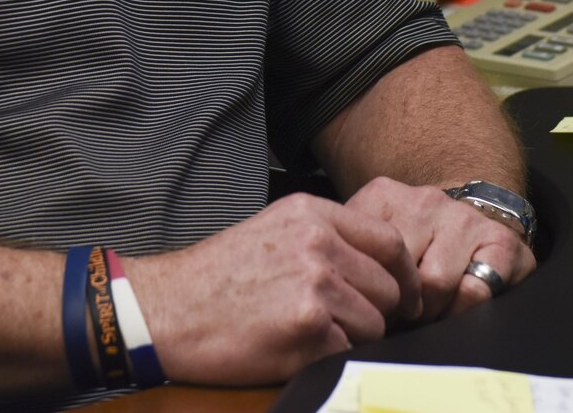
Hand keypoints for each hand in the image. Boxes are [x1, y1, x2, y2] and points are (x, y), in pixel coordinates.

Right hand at [119, 194, 419, 386]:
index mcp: (312, 214)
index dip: (404, 275)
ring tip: (304, 333)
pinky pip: (348, 351)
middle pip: (389, 288)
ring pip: (374, 324)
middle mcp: (319, 243)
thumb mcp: (274, 230)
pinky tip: (292, 348)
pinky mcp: (308, 328)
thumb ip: (327, 238)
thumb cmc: (215, 277)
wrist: (165, 310)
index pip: (390, 241)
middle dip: (374, 313)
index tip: (406, 297)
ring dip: (349, 338)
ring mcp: (316, 285)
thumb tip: (380, 267)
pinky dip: (328, 358)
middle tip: (337, 323)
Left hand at [343, 177, 536, 322]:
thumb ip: (348, 256)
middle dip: (400, 305)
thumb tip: (336, 300)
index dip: (368, 292)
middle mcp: (426, 200)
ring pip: (436, 284)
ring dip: (432, 309)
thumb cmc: (409, 244)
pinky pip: (475, 290)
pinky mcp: (501, 240)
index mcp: (384, 196)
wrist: (468, 216)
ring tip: (430, 306)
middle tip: (403, 310)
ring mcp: (464, 217)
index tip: (372, 303)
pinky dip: (464, 308)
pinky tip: (458, 301)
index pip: (363, 256)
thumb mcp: (368, 240)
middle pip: (400, 275)